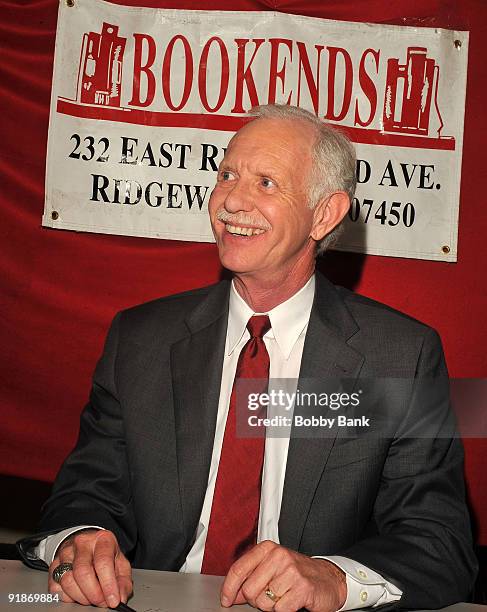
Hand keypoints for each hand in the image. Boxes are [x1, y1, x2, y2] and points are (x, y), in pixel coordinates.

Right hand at [48, 529, 132, 607]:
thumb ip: (123, 581)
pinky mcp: (53, 566)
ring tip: (91, 598)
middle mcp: (82, 543)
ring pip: (68, 581)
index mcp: (102, 540)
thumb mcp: (120, 564)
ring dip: (81, 597)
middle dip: (94, 594)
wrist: (87, 545)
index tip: (113, 601)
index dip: (108, 585)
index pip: (103, 562)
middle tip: (101, 602)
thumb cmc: (105, 555)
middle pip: (83, 572)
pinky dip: (69, 597)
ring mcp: (65, 553)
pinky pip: (57, 589)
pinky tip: (78, 593)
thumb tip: (121, 597)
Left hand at [221, 541, 346, 610]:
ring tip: (283, 596)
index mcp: (267, 549)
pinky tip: (292, 601)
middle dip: (256, 600)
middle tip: (270, 596)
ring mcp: (291, 571)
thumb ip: (250, 579)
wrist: (328, 579)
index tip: (226, 600)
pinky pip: (280, 609)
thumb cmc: (297, 574)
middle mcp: (278, 556)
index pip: (238, 569)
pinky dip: (284, 610)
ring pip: (264, 602)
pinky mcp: (302, 587)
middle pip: (249, 590)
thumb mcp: (271, 569)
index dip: (229, 588)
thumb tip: (231, 594)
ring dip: (272, 606)